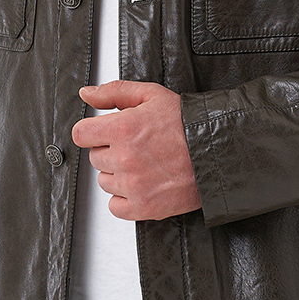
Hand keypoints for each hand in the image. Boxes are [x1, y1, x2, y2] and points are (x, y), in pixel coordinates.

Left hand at [70, 79, 201, 220]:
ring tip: (143, 164)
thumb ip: (114, 92)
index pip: (81, 134)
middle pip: (95, 158)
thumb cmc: (188, 124)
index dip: (92, 131)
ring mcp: (133, 185)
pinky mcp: (143, 207)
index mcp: (123, 129)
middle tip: (135, 146)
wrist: (218, 151)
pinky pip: (115, 206)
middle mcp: (124, 158)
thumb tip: (87, 93)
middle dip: (111, 150)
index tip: (103, 133)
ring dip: (118, 174)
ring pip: (104, 181)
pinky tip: (142, 184)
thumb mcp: (151, 95)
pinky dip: (125, 198)